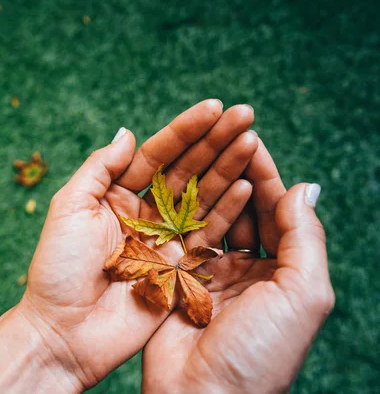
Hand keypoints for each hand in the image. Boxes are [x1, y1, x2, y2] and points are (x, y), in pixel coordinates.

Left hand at [19, 101, 257, 389]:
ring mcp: (165, 240)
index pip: (157, 154)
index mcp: (115, 194)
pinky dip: (229, 210)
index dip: (185, 130)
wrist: (65, 331)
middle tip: (245, 115)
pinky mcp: (180, 268)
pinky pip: (209, 233)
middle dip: (215, 142)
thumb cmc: (58, 269)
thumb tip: (128, 133)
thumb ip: (101, 168)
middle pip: (186, 170)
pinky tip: (248, 185)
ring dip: (227, 169)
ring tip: (251, 141)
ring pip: (202, 197)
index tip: (214, 107)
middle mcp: (144, 213)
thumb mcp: (70, 208)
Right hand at [142, 141, 334, 392]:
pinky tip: (179, 186)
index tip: (252, 137)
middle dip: (238, 171)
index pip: (279, 213)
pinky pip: (182, 238)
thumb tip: (307, 187)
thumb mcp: (303, 293)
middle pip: (246, 210)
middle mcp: (250, 272)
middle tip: (224, 134)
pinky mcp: (177, 280)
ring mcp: (211, 275)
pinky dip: (182, 211)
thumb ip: (305, 239)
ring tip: (202, 149)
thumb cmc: (262, 351)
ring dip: (210, 185)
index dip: (268, 174)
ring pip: (213, 218)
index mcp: (284, 275)